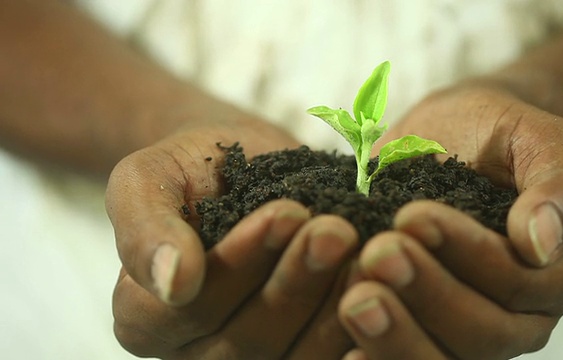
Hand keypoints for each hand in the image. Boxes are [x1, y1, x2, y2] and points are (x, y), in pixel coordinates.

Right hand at [107, 128, 358, 358]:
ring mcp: (250, 358)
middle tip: (335, 230)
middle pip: (245, 340)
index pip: (188, 310)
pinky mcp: (296, 352)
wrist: (242, 166)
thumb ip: (145, 228)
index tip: (285, 212)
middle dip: (295, 283)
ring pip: (293, 357)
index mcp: (145, 319)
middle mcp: (195, 352)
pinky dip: (360, 334)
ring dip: (333, 307)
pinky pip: (326, 358)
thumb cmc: (193, 167)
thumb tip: (173, 283)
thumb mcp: (149, 178)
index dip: (239, 265)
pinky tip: (391, 299)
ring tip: (366, 254)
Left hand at [341, 84, 562, 358]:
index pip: (524, 285)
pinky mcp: (430, 331)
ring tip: (354, 301)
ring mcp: (474, 329)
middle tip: (377, 253)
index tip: (413, 216)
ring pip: (446, 357)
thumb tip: (544, 242)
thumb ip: (559, 182)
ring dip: (398, 334)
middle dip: (428, 293)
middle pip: (486, 333)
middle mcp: (524, 314)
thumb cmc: (492, 133)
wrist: (446, 138)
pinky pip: (411, 358)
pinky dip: (381, 356)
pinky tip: (348, 352)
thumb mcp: (533, 135)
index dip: (471, 256)